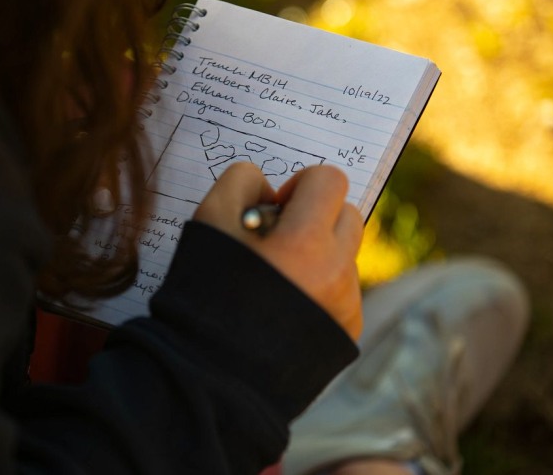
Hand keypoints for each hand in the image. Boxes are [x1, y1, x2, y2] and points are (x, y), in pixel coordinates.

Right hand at [193, 163, 363, 339]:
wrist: (212, 373)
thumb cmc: (205, 292)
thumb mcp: (209, 220)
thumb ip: (240, 182)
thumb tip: (268, 188)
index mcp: (306, 242)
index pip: (329, 180)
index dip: (300, 184)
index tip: (275, 208)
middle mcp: (338, 272)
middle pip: (347, 215)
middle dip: (315, 216)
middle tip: (276, 238)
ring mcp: (347, 304)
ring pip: (346, 254)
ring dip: (318, 253)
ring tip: (276, 278)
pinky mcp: (347, 330)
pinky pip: (344, 290)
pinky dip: (320, 289)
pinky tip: (285, 306)